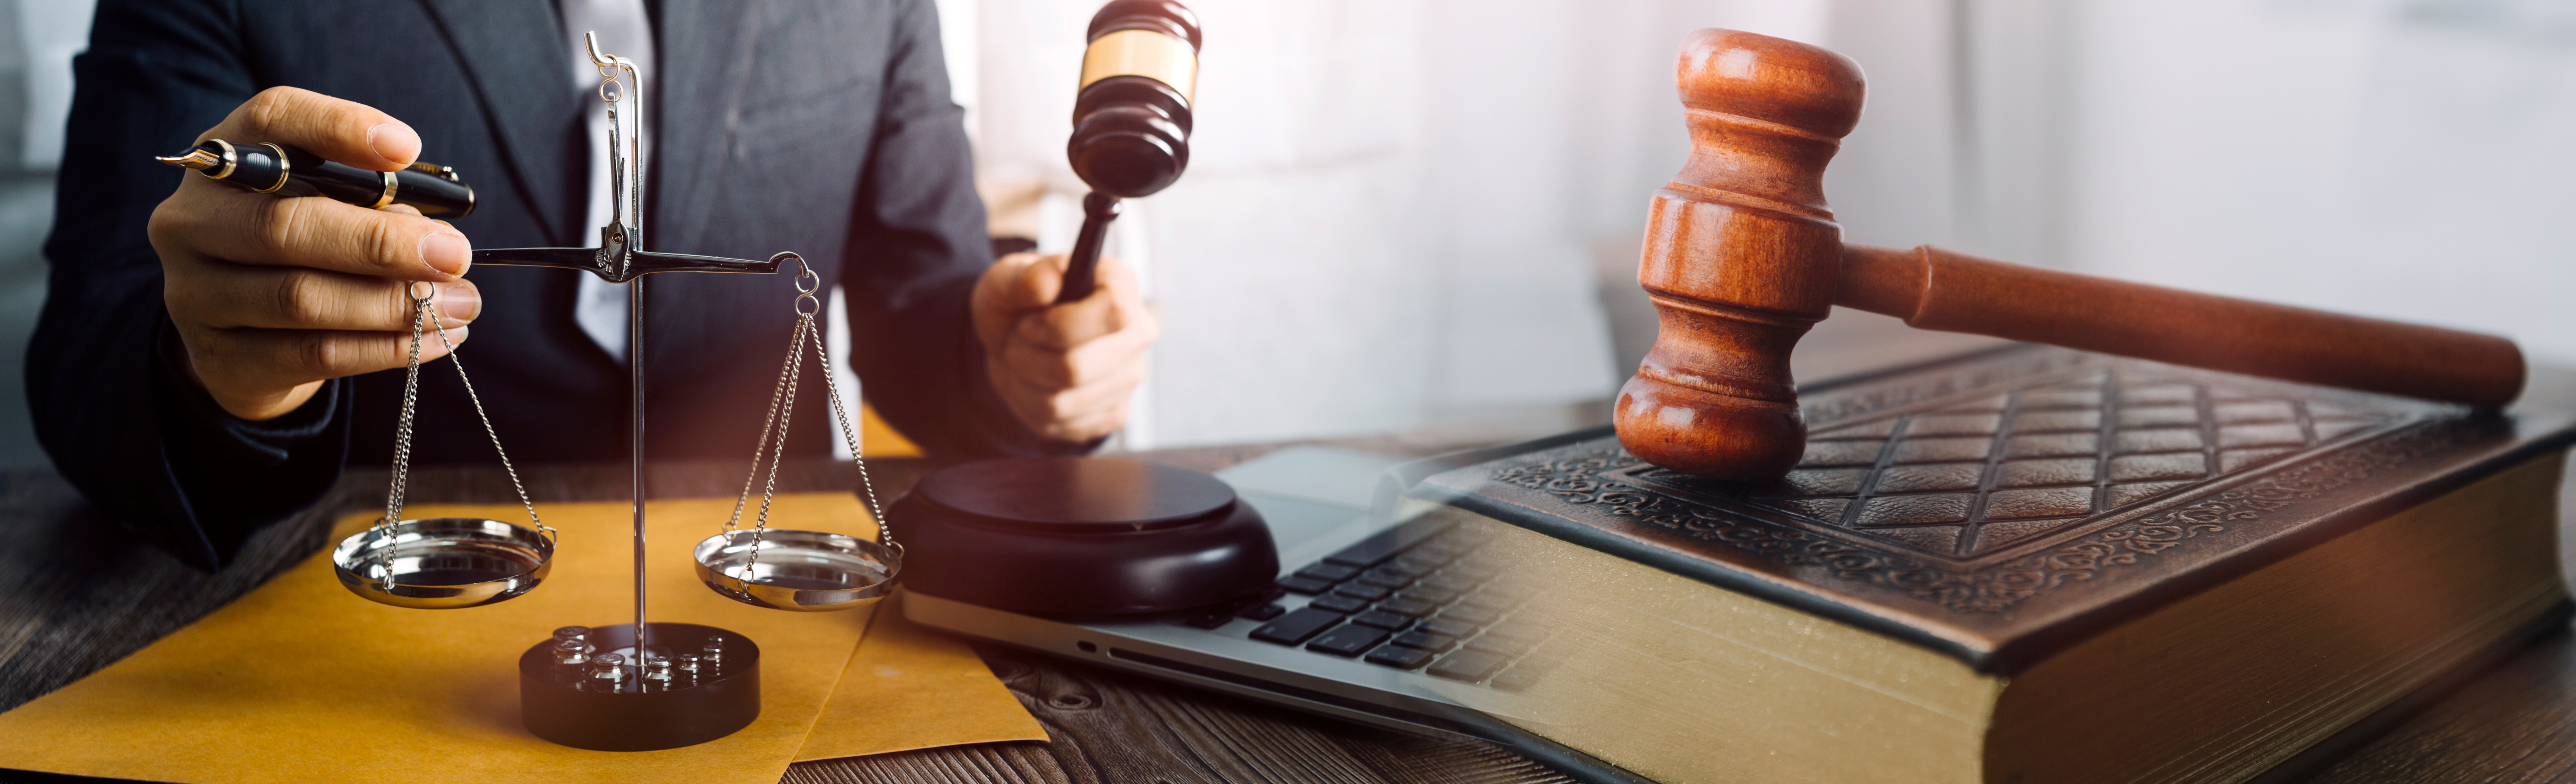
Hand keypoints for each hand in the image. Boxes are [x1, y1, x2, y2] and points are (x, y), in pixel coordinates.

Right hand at [148, 86, 477, 420]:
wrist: (241, 332)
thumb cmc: (306, 245)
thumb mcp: (331, 204)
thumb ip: (374, 202)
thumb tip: (438, 241)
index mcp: (225, 159)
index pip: (271, 120)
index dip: (337, 127)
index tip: (406, 147)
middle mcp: (192, 221)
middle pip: (284, 226)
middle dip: (382, 243)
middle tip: (456, 255)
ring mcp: (194, 293)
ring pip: (300, 299)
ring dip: (393, 305)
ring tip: (463, 304)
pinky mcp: (218, 357)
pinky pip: (313, 354)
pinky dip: (385, 348)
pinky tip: (438, 339)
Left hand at [970, 252, 1159, 442]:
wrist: (1015, 342)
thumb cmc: (1017, 305)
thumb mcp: (1004, 280)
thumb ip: (1020, 277)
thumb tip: (1046, 281)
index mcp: (1120, 286)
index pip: (1113, 312)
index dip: (1061, 325)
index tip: (1028, 324)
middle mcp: (1137, 332)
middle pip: (1076, 368)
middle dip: (1027, 357)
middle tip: (1017, 340)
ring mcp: (1130, 377)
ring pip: (1061, 401)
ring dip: (1024, 381)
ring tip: (1023, 358)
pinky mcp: (1115, 412)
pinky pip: (1061, 423)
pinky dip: (1030, 405)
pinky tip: (1035, 382)